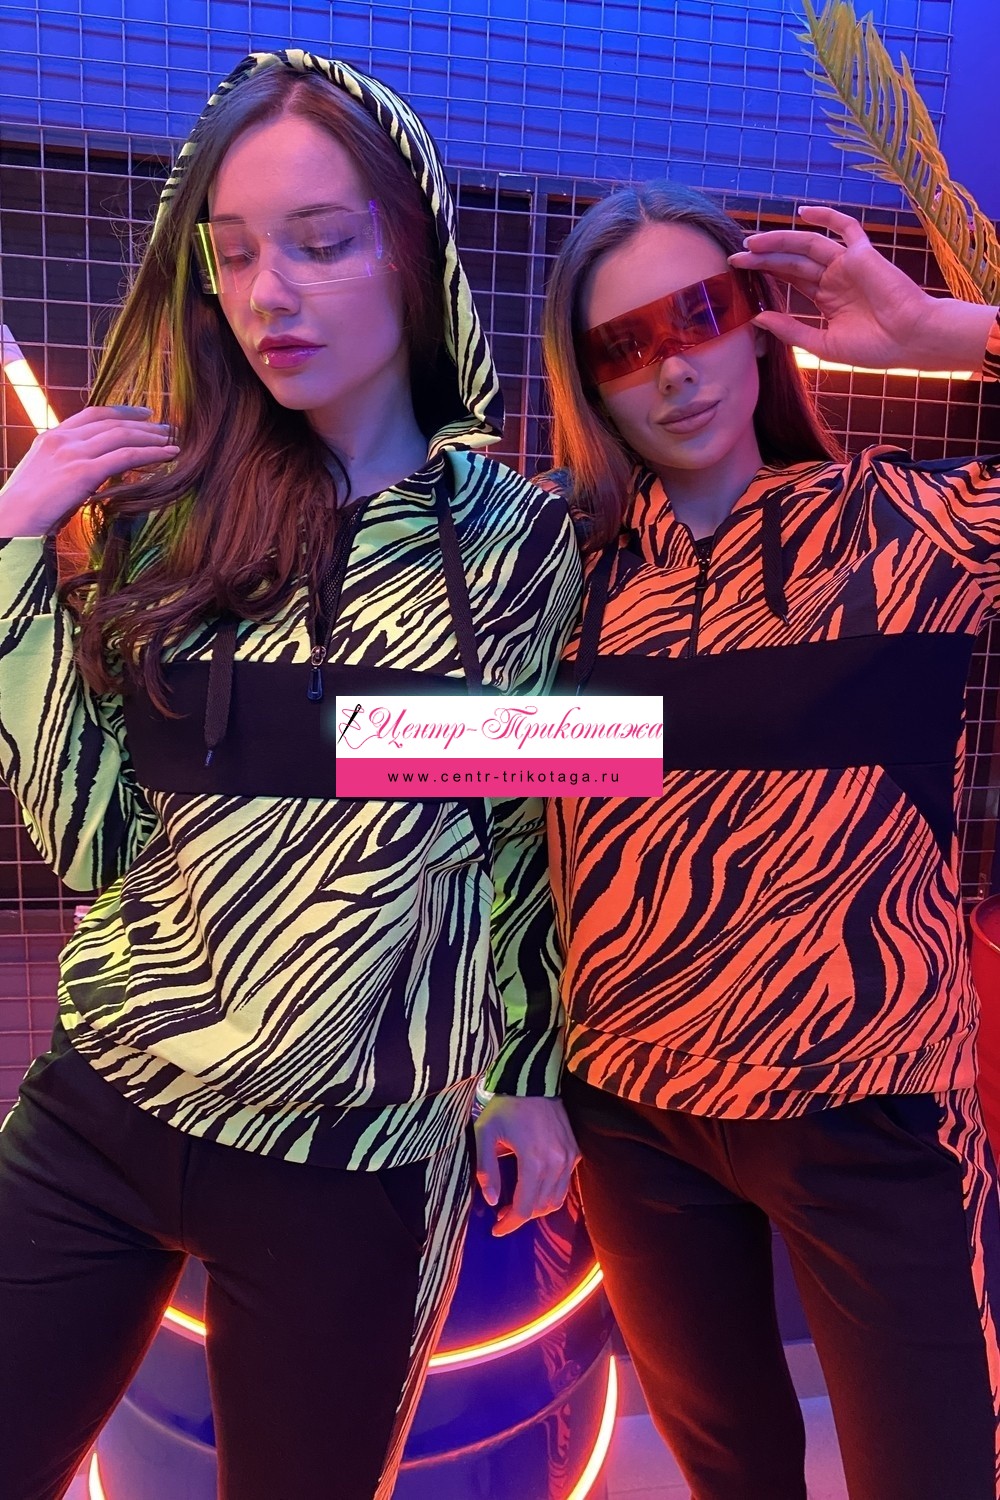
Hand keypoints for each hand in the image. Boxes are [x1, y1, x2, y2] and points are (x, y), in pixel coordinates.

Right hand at [0, 405, 178, 537]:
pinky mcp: (83, 472)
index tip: (143, 414)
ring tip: (173, 441)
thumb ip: (67, 468)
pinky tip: (170, 455)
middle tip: (167, 428)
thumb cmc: (27, 511)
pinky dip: (152, 454)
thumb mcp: (46, 478)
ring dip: (152, 437)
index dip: (122, 412)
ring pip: (122, 436)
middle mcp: (62, 439)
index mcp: (51, 437)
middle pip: (111, 422)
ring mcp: (72, 453)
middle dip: (143, 424)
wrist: (10, 522)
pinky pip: (126, 457)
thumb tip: (93, 472)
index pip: (92, 414)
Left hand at [474, 1094, 579, 1237]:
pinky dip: (551, 1193)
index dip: (510, 1224)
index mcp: (533, 1160)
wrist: (533, 1081)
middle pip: (541, 1208)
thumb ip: (487, 1170)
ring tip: (518, 1204)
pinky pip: (565, 1184)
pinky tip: (534, 1188)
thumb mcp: (485, 1135)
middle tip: (503, 1214)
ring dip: (537, 1208)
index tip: (496, 1229)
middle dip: (521, 1217)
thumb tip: (492, 1201)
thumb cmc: (506, 1107)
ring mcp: (569, 1157)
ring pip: (556, 1199)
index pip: (525, 1208)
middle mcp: (556, 1162)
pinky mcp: (575, 1151)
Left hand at [728, 204, 997, 371]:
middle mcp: (834, 278)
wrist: (912, 340)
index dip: (764, 275)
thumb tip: (757, 318)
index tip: (737, 275)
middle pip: (792, 262)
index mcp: (826, 300)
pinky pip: (845, 228)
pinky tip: (802, 214)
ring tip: (752, 244)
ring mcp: (847, 264)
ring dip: (780, 241)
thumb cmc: (875, 349)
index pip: (789, 281)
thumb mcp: (823, 344)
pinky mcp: (863, 255)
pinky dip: (826, 217)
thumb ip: (791, 330)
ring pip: (808, 246)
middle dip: (763, 258)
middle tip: (734, 258)